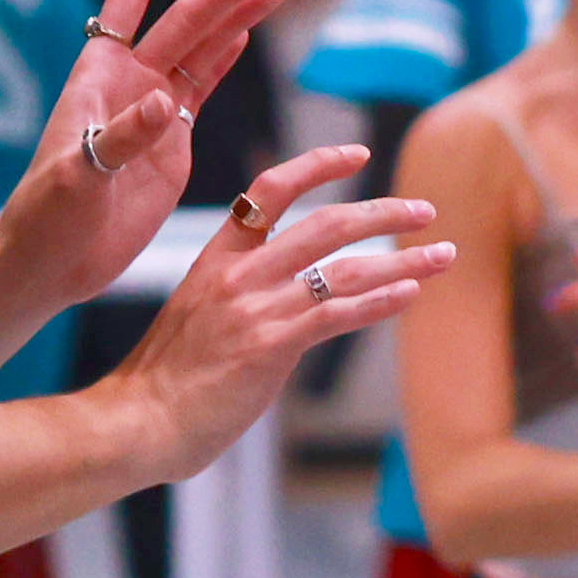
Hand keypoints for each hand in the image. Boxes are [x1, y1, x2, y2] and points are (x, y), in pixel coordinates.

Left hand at [4, 0, 289, 305]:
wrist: (51, 261)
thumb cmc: (48, 217)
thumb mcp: (79, 177)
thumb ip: (122, 139)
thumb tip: (165, 104)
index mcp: (98, 76)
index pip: (127, 0)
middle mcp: (128, 82)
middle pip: (184, 20)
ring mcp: (153, 110)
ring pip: (201, 48)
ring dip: (236, 16)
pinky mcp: (171, 142)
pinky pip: (202, 87)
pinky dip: (226, 57)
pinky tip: (246, 31)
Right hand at [104, 142, 445, 478]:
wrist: (135, 422)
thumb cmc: (162, 384)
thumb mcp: (193, 319)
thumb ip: (235, 303)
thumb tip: (277, 315)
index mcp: (216, 259)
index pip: (269, 190)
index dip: (317, 165)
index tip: (357, 155)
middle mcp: (238, 274)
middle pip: (325, 223)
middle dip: (383, 213)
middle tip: (424, 212)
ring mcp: (255, 307)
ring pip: (345, 268)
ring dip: (402, 260)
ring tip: (442, 256)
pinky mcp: (271, 345)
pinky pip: (338, 314)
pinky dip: (381, 302)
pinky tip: (411, 296)